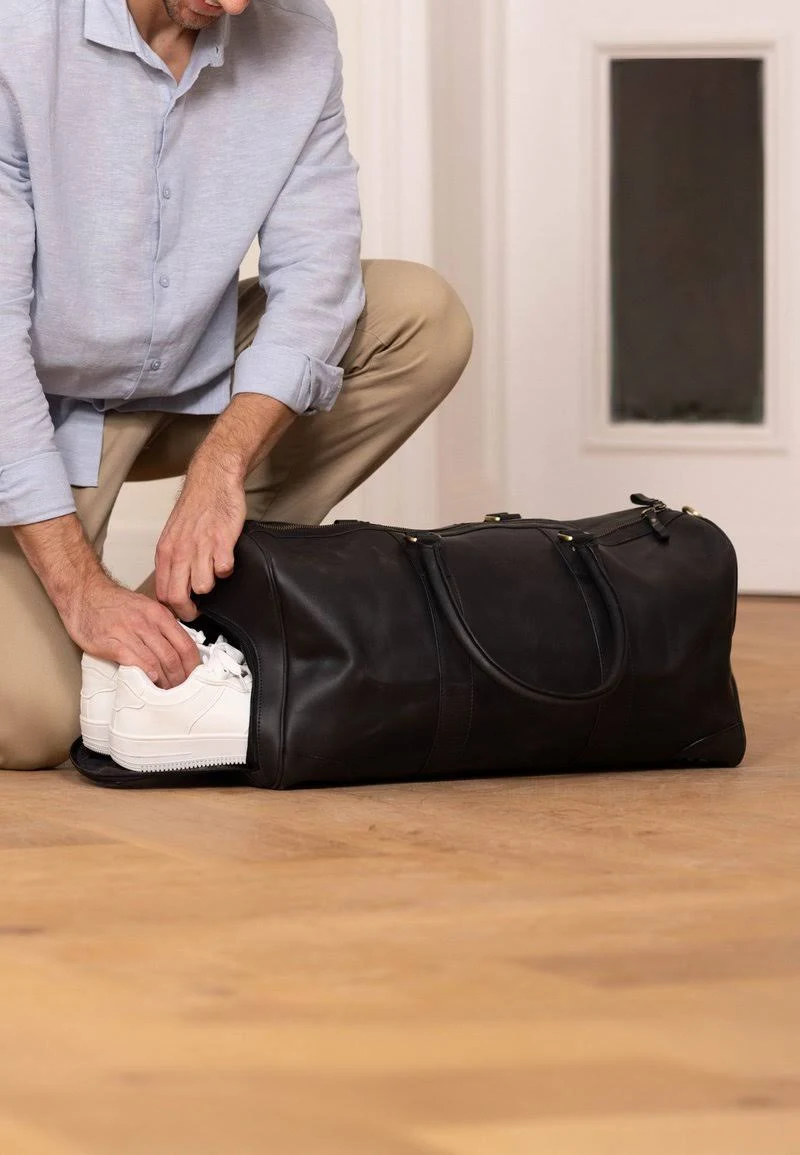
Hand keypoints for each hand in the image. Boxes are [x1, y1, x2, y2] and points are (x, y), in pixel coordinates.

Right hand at [63, 571, 200, 688]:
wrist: (83, 592)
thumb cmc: (113, 603)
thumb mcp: (146, 607)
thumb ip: (162, 626)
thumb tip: (179, 650)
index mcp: (159, 614)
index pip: (186, 644)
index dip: (193, 666)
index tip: (194, 679)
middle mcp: (146, 622)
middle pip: (173, 656)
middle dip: (180, 679)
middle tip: (181, 692)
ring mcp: (128, 631)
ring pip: (157, 661)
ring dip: (164, 682)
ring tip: (166, 693)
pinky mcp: (110, 642)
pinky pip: (133, 660)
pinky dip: (145, 673)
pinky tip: (149, 681)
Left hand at [155, 463, 245, 620]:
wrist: (211, 481)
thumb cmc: (195, 508)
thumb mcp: (173, 536)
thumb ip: (172, 560)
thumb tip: (172, 586)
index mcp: (165, 551)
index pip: (162, 593)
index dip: (172, 609)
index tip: (182, 612)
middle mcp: (180, 551)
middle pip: (178, 596)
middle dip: (189, 611)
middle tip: (198, 612)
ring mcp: (201, 546)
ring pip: (203, 587)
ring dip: (212, 584)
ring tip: (213, 572)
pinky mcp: (222, 541)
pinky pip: (224, 570)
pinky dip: (227, 569)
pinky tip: (226, 558)